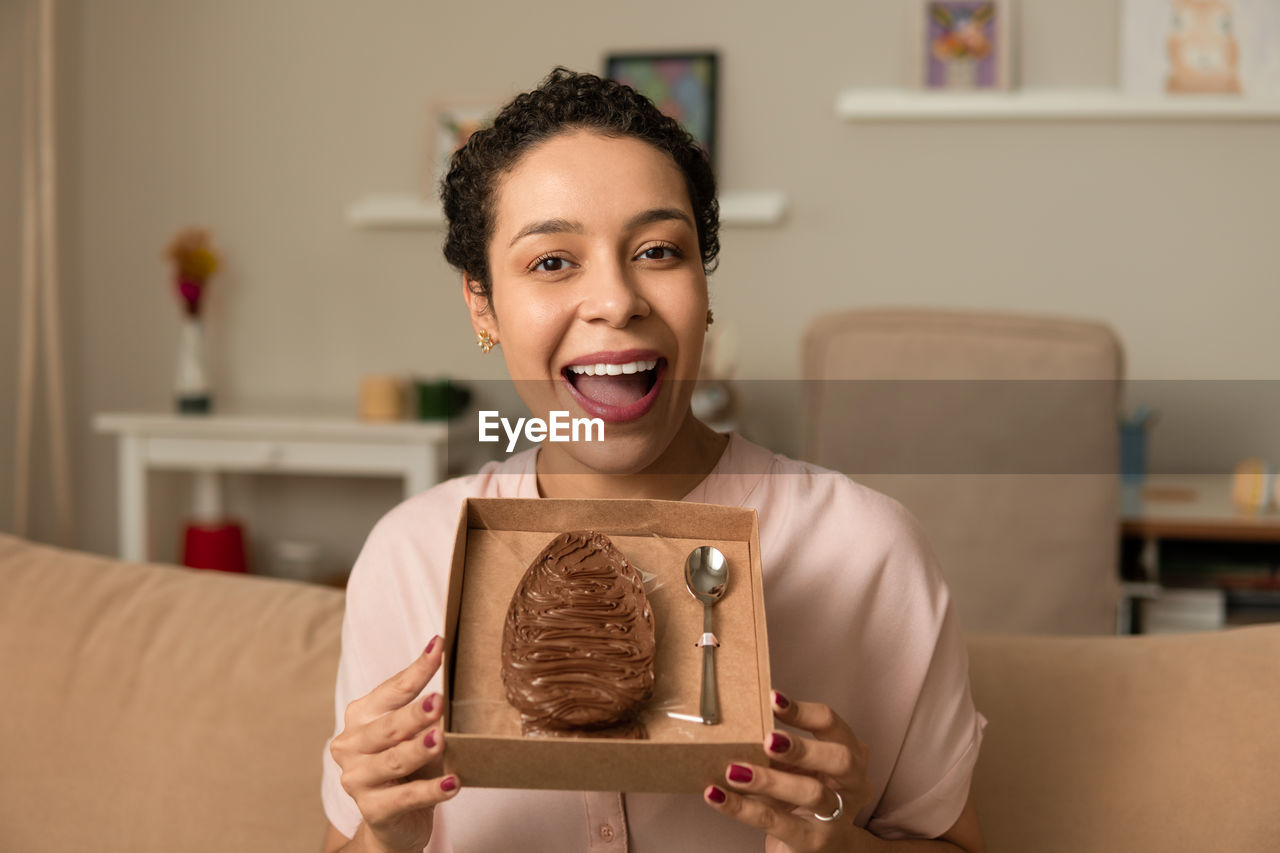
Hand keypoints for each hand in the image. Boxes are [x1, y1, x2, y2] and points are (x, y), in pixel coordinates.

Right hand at [328, 635, 459, 852]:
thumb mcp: (416, 734)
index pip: (392, 689)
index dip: (417, 670)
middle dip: (414, 714)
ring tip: (440, 739)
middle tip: (438, 702)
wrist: (394, 821)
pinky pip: (404, 798)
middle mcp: (351, 745)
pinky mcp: (372, 810)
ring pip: (393, 761)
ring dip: (418, 750)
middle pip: (388, 726)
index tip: (438, 646)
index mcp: (361, 717)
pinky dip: (430, 790)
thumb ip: (427, 712)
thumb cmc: (410, 767)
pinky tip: (452, 783)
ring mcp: (357, 779)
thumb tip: (456, 683)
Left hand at [703, 690, 874, 851]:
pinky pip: (776, 821)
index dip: (803, 711)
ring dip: (768, 779)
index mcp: (850, 754)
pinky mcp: (813, 842)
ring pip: (811, 793)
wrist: (815, 848)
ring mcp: (837, 816)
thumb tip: (735, 722)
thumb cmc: (803, 797)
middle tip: (767, 740)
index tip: (773, 699)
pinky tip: (717, 795)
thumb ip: (779, 747)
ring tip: (733, 771)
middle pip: (839, 759)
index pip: (832, 724)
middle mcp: (852, 784)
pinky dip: (742, 808)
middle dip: (802, 747)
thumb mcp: (797, 767)